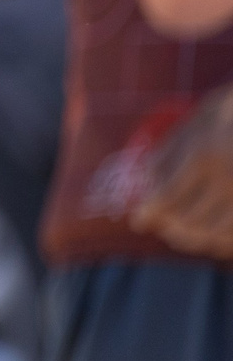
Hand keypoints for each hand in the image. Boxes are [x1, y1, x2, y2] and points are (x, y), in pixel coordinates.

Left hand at [133, 86, 232, 255]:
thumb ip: (164, 161)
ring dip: (193, 238)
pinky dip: (218, 241)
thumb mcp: (188, 130)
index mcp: (203, 156)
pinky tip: (209, 237)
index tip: (137, 222)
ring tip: (182, 234)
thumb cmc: (220, 119)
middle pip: (189, 219)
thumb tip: (145, 195)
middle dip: (169, 227)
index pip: (167, 196)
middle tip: (162, 227)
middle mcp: (228, 178)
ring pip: (213, 233)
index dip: (148, 213)